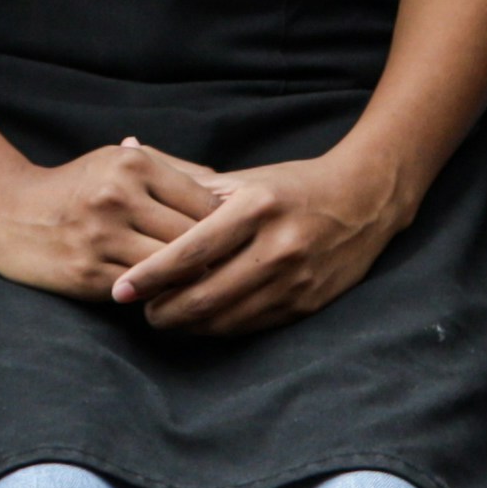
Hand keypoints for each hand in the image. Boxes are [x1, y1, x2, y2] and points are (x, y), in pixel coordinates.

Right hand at [0, 138, 226, 307]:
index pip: (203, 201)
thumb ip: (174, 170)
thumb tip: (230, 191)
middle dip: (218, 256)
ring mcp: (102, 237)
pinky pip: (143, 290)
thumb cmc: (77, 185)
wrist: (8, 211)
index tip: (243, 241)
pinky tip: (175, 297)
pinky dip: (163, 295)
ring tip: (214, 287)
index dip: (228, 226)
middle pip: (193, 236)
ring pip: (172, 267)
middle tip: (241, 271)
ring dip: (193, 280)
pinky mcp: (89, 273)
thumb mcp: (119, 161)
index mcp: (132, 164)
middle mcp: (118, 197)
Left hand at [108, 144, 423, 337]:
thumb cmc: (291, 187)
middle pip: (205, 296)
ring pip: (226, 320)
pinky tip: (200, 321)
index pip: (191, 251)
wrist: (365, 200)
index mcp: (257, 208)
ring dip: (188, 325)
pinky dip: (219, 328)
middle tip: (140, 311)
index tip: (121, 289)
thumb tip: (132, 159)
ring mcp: (296, 280)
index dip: (150, 275)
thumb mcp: (246, 180)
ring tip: (164, 317)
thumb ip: (191, 188)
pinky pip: (251, 327)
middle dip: (163, 311)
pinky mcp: (307, 304)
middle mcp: (278, 246)